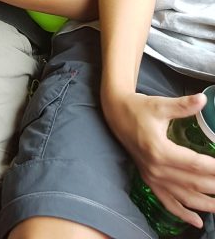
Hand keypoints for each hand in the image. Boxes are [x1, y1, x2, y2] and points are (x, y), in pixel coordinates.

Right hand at [104, 90, 214, 229]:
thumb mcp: (160, 104)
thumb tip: (202, 99)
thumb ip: (182, 105)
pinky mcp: (149, 181)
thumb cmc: (138, 108)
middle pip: (192, 183)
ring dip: (205, 204)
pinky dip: (183, 214)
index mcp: (159, 150)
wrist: (116, 114)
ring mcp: (152, 177)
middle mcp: (156, 168)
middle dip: (214, 186)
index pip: (194, 164)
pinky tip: (198, 222)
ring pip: (184, 197)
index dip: (214, 168)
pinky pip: (168, 203)